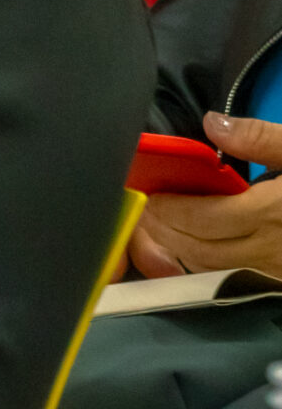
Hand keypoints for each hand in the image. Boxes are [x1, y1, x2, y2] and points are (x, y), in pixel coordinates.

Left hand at [129, 110, 281, 280]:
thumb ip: (261, 139)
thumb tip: (212, 123)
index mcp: (272, 213)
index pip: (202, 218)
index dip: (168, 210)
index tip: (148, 194)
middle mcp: (268, 251)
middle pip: (198, 249)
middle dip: (163, 233)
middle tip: (141, 213)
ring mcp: (273, 273)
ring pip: (209, 272)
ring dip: (175, 254)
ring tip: (153, 231)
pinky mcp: (278, 284)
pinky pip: (228, 282)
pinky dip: (201, 270)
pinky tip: (188, 253)